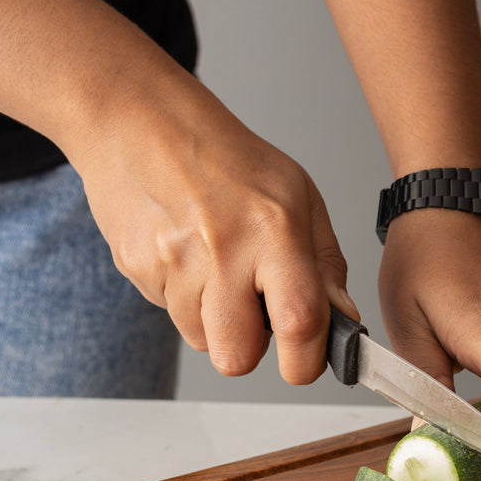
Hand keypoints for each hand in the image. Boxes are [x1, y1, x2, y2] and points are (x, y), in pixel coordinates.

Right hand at [70, 74, 359, 382]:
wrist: (139, 119)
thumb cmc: (226, 158)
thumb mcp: (298, 196)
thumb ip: (325, 264)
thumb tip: (344, 320)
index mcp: (274, 230)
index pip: (299, 321)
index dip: (305, 360)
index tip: (305, 361)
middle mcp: (222, 249)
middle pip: (236, 358)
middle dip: (250, 348)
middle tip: (254, 312)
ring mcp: (173, 261)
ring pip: (201, 340)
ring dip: (214, 319)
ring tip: (215, 266)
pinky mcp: (136, 267)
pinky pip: (169, 313)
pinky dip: (182, 295)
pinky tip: (185, 253)